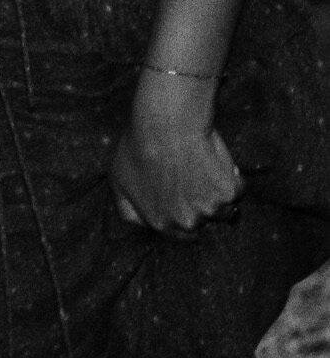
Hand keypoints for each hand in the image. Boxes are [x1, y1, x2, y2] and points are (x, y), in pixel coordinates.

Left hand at [110, 71, 243, 236]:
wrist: (164, 124)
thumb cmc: (139, 146)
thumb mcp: (119, 180)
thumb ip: (129, 209)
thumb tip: (141, 224)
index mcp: (161, 223)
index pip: (182, 233)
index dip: (184, 213)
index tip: (185, 195)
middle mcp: (187, 222)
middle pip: (204, 221)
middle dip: (202, 205)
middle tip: (194, 177)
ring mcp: (210, 209)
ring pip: (226, 210)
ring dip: (220, 195)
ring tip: (205, 168)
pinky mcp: (229, 191)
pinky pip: (239, 188)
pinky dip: (233, 176)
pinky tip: (215, 158)